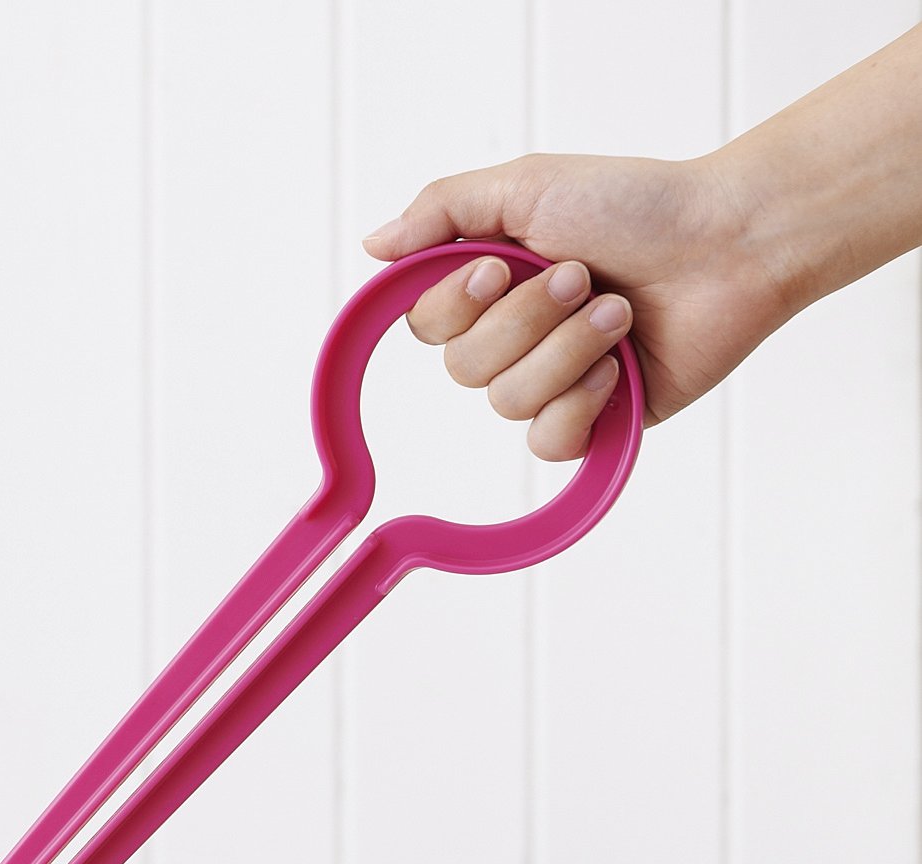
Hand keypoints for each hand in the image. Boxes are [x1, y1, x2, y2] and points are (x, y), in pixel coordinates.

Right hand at [362, 153, 794, 459]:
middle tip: (582, 276)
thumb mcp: (526, 184)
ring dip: (567, 350)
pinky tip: (619, 368)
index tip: (501, 266)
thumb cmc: (638, 207)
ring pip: (507, 403)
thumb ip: (441, 210)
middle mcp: (512, 339)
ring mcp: (550, 384)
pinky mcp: (591, 423)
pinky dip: (584, 401)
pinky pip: (548, 441)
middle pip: (464, 370)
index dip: (456, 306)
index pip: (425, 326)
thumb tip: (374, 246)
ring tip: (618, 313)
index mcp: (489, 287)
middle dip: (528, 320)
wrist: (727, 245)